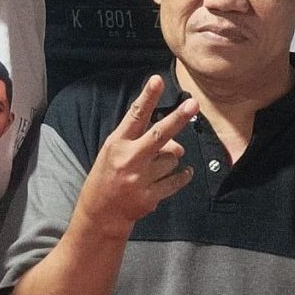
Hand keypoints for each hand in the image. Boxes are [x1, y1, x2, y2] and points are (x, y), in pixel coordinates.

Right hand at [75, 75, 198, 233]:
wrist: (100, 214)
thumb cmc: (108, 175)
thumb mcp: (115, 152)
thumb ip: (144, 141)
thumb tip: (179, 146)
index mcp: (117, 144)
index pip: (135, 115)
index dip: (147, 97)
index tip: (157, 80)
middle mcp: (129, 159)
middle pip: (159, 134)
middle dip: (178, 118)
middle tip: (194, 104)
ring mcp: (140, 179)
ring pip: (172, 158)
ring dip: (170, 160)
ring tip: (152, 169)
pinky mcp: (150, 196)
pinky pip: (176, 180)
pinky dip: (182, 176)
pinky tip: (182, 173)